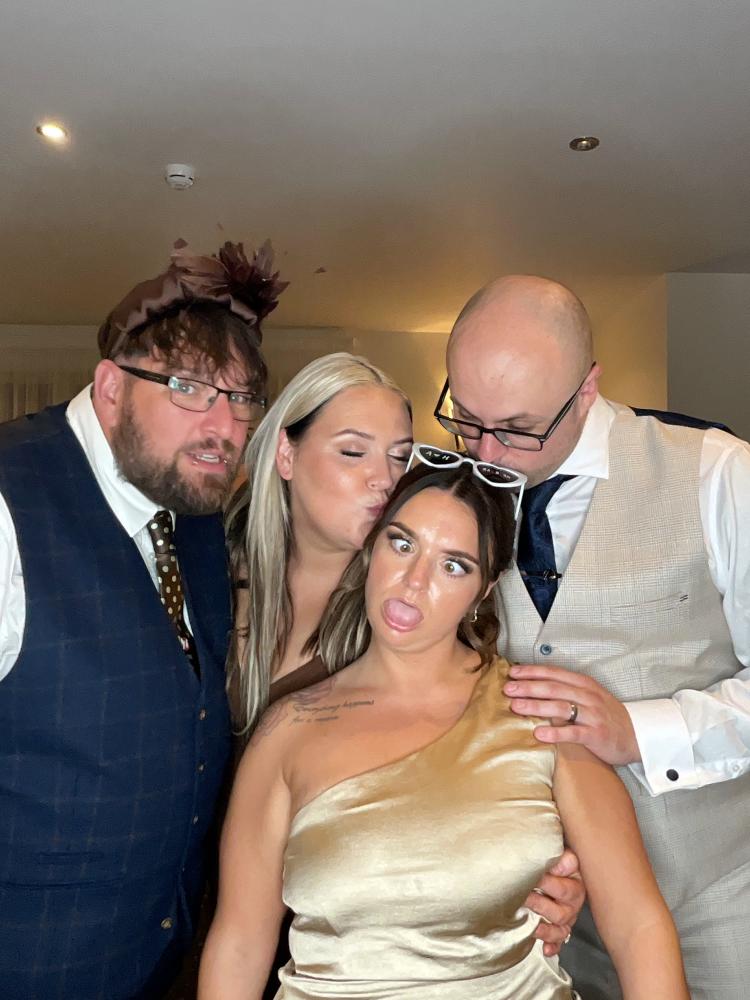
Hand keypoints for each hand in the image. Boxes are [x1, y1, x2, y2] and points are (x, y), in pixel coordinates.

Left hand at [504, 664, 640, 765]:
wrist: (637, 735)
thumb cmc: (606, 715)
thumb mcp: (589, 696)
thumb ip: (566, 690)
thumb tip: (533, 686)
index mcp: (584, 684)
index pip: (554, 673)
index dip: (532, 672)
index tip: (512, 673)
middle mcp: (588, 696)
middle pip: (553, 688)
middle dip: (528, 687)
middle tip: (508, 689)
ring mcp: (592, 715)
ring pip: (560, 707)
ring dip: (536, 706)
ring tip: (516, 707)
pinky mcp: (596, 734)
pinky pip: (573, 732)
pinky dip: (555, 732)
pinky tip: (539, 734)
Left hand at [528, 848, 584, 956]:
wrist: (550, 876)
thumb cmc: (549, 863)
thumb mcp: (553, 851)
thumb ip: (551, 849)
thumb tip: (545, 851)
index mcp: (573, 873)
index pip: (570, 866)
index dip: (556, 869)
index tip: (540, 871)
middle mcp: (574, 895)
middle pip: (563, 898)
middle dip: (542, 899)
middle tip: (524, 896)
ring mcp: (569, 913)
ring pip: (561, 923)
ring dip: (546, 926)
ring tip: (532, 926)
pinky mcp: (562, 928)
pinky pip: (560, 939)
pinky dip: (553, 945)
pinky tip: (545, 949)